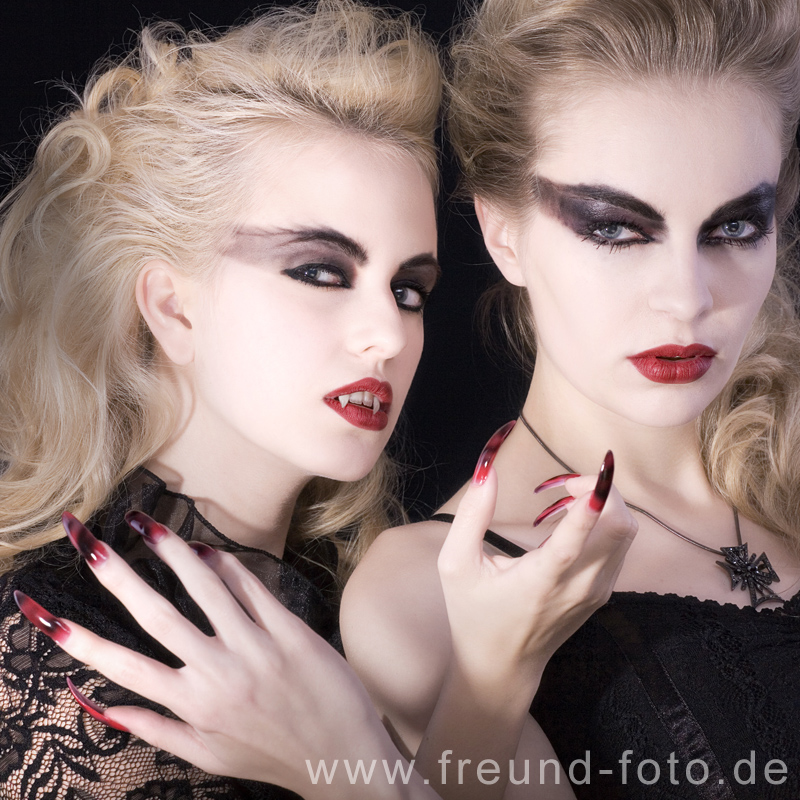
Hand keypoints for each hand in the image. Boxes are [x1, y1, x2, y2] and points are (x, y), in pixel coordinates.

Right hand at [15, 513, 409, 798]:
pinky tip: (208, 548)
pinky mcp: (291, 632)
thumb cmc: (270, 754)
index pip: (125, 668)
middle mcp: (219, 675)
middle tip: (89, 541)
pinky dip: (228, 565)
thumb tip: (100, 705)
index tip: (49, 616)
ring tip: (147, 524)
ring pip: (207, 588)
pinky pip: (253, 588)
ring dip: (172, 552)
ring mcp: (257, 649)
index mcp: (193, 706)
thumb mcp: (206, 754)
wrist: (342, 757)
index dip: (83, 641)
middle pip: (158, 616)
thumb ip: (155, 727)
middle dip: (118, 575)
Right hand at [437, 424, 636, 690]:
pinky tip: (567, 524)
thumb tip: (487, 467)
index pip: (576, 541)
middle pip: (619, 528)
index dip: (592, 504)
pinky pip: (617, 546)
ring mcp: (596, 592)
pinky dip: (603, 522)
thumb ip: (472, 514)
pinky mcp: (602, 593)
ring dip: (603, 504)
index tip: (603, 472)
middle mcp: (578, 588)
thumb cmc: (472, 613)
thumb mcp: (456, 564)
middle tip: (564, 483)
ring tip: (561, 502)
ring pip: (625, 534)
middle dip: (601, 490)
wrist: (501, 667)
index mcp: (540, 582)